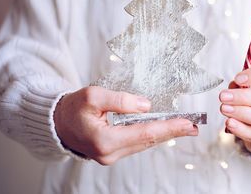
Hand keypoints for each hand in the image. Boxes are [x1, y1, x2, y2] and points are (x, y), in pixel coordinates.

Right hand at [54, 86, 197, 164]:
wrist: (57, 123)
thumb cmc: (72, 108)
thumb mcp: (93, 95)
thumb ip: (121, 100)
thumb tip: (146, 105)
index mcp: (104, 139)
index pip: (145, 133)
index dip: (169, 127)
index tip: (188, 124)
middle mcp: (109, 153)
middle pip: (148, 141)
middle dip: (172, 132)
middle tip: (193, 126)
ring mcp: (110, 156)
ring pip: (143, 144)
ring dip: (164, 134)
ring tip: (183, 127)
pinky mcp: (111, 153)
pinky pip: (136, 144)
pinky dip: (150, 136)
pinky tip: (162, 130)